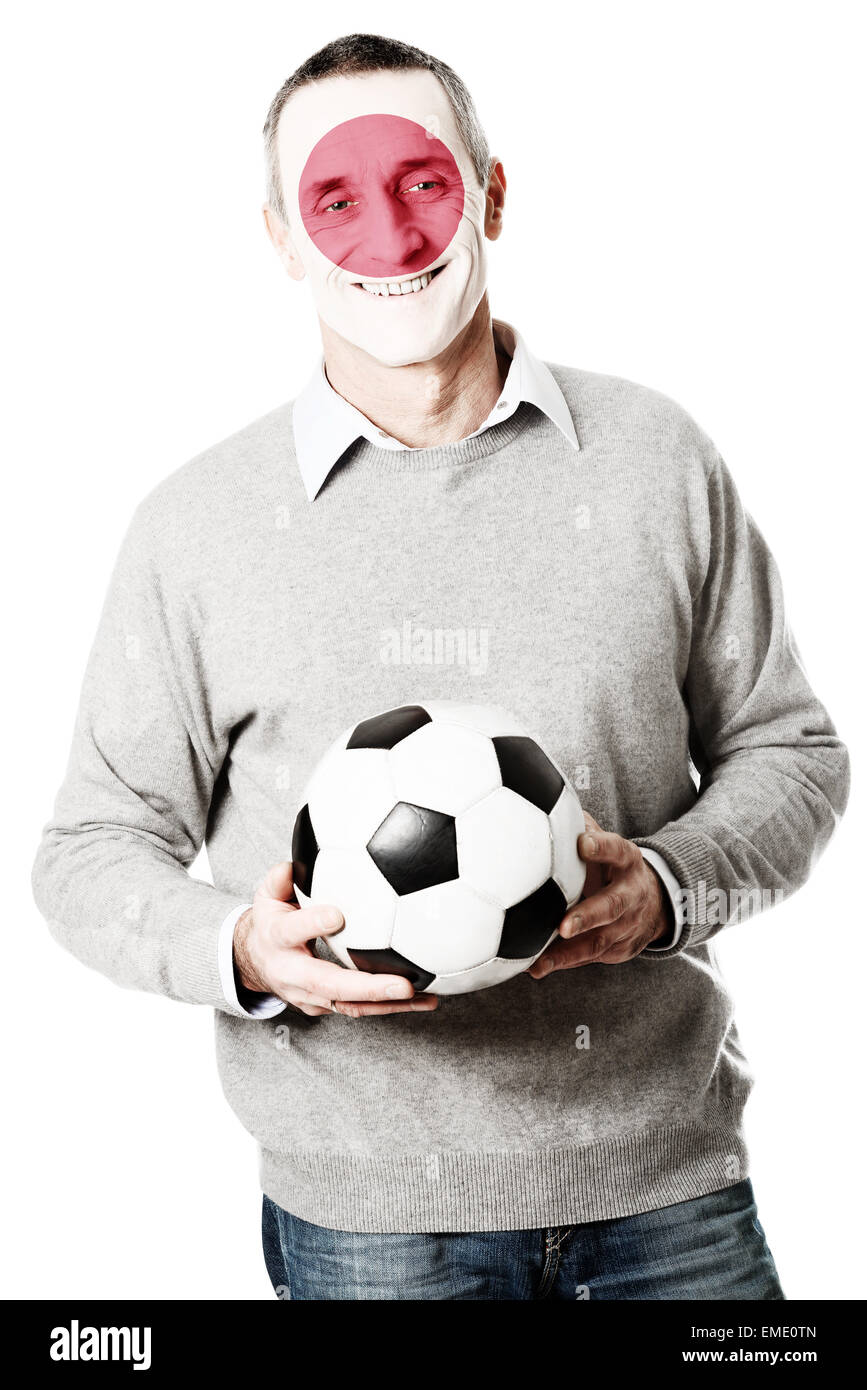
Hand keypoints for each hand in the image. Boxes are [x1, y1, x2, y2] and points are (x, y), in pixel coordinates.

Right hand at [233, 861, 438, 1018]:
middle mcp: (292, 974)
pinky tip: (424, 999)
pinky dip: (391, 1006)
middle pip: (329, 985)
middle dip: (367, 987)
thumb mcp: (266, 896)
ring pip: (349, 1005)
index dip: (312, 924)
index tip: (338, 915)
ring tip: (424, 996)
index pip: (291, 932)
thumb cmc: (271, 922)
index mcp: (276, 940)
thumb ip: (280, 880)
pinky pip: (358, 1009)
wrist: (255, 963)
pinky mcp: (324, 1008)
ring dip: (388, 1003)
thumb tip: (292, 864)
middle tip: (402, 985)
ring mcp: (309, 996)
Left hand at [527, 812, 672, 977]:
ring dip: (568, 953)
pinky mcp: (620, 948)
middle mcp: (632, 894)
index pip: (617, 850)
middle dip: (588, 917)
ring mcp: (628, 925)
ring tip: (539, 962)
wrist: (656, 901)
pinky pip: (591, 957)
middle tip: (563, 926)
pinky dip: (564, 963)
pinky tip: (537, 968)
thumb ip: (584, 826)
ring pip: (600, 941)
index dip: (603, 847)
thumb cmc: (615, 865)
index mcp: (627, 860)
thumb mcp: (609, 843)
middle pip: (612, 906)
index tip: (583, 843)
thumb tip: (549, 797)